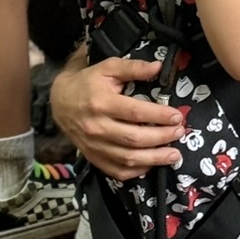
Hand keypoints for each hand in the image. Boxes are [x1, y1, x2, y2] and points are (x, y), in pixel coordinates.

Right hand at [50, 55, 183, 177]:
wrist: (59, 102)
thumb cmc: (88, 82)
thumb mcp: (107, 68)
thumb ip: (133, 67)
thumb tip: (159, 67)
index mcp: (102, 103)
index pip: (136, 112)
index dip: (159, 116)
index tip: (177, 116)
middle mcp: (97, 127)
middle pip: (134, 138)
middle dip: (162, 138)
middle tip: (180, 133)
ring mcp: (94, 146)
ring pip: (128, 158)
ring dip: (154, 159)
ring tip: (174, 155)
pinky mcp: (93, 157)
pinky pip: (116, 171)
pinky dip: (136, 171)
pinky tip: (151, 165)